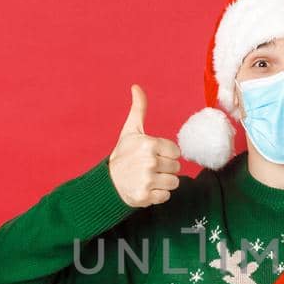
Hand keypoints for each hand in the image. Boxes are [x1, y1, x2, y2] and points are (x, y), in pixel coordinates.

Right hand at [109, 84, 181, 206]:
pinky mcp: (145, 196)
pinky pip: (166, 196)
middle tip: (149, 168)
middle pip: (176, 168)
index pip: (176, 152)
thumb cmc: (123, 155)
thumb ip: (139, 109)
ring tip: (149, 178)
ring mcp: (147, 180)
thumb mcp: (131, 131)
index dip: (166, 154)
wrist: (107, 183)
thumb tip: (136, 86)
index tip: (153, 155)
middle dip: (165, 169)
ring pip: (174, 183)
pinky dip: (158, 195)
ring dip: (163, 183)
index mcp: (149, 144)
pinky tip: (146, 188)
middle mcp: (149, 162)